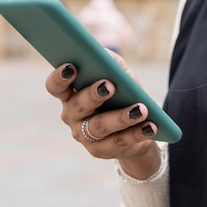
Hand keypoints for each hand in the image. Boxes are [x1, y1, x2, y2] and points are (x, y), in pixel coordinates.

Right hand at [45, 51, 160, 178]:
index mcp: (70, 93)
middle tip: (109, 86)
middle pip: (78, 106)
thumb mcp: (118, 74)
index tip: (72, 66)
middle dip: (93, 95)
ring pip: (100, 126)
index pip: (55, 86)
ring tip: (140, 109)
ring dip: (120, 117)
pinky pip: (119, 142)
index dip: (60, 77)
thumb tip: (104, 55)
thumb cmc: (121, 93)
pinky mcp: (100, 151)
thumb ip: (110, 62)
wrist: (135, 127)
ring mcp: (84, 135)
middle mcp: (71, 115)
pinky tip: (151, 126)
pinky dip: (137, 133)